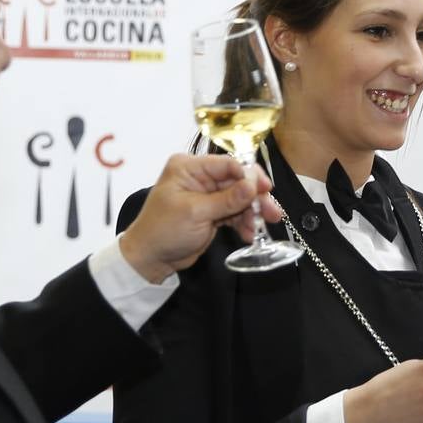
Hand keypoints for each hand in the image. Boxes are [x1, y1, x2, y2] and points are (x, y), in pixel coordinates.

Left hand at [119, 154, 279, 283]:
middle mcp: (199, 177)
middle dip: (255, 197)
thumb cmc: (162, 231)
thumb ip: (227, 199)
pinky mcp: (212, 213)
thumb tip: (252, 186)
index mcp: (189, 167)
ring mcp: (206, 195)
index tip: (265, 189)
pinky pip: (234, 213)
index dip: (248, 175)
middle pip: (237, 181)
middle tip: (272, 211)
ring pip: (239, 198)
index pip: (227, 164)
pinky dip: (243, 223)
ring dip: (252, 212)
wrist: (150, 259)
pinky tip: (250, 234)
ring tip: (264, 226)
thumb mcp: (196, 213)